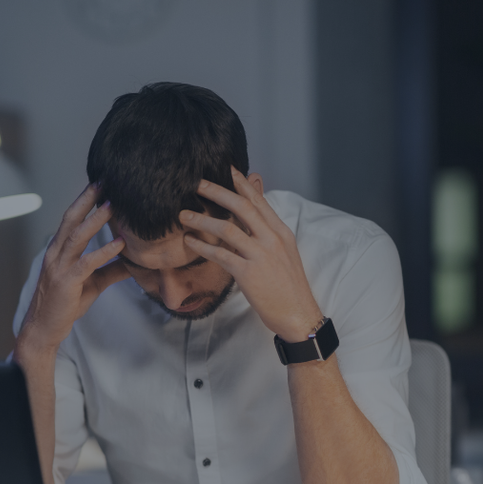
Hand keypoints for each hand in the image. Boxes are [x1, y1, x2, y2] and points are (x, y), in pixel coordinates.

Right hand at [17, 184, 128, 353]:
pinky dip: (104, 252)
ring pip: (77, 237)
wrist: (44, 329)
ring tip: (113, 205)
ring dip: (96, 220)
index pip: (71, 219)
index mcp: (59, 250)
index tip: (101, 183)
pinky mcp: (66, 283)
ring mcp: (59, 267)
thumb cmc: (65, 305)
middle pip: (71, 219)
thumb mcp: (93, 284)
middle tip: (104, 180)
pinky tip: (119, 243)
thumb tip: (134, 261)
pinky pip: (86, 263)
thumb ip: (111, 270)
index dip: (85, 200)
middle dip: (87, 199)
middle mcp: (56, 254)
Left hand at [181, 167, 322, 341]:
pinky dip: (203, 247)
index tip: (226, 169)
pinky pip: (221, 255)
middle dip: (218, 192)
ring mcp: (261, 256)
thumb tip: (254, 217)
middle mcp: (272, 239)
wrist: (298, 314)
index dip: (241, 184)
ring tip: (184, 215)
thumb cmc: (289, 286)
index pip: (259, 201)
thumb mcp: (284, 252)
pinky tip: (190, 242)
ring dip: (203, 220)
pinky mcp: (249, 274)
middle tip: (197, 184)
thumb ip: (267, 232)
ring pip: (228, 229)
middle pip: (242, 207)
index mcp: (281, 232)